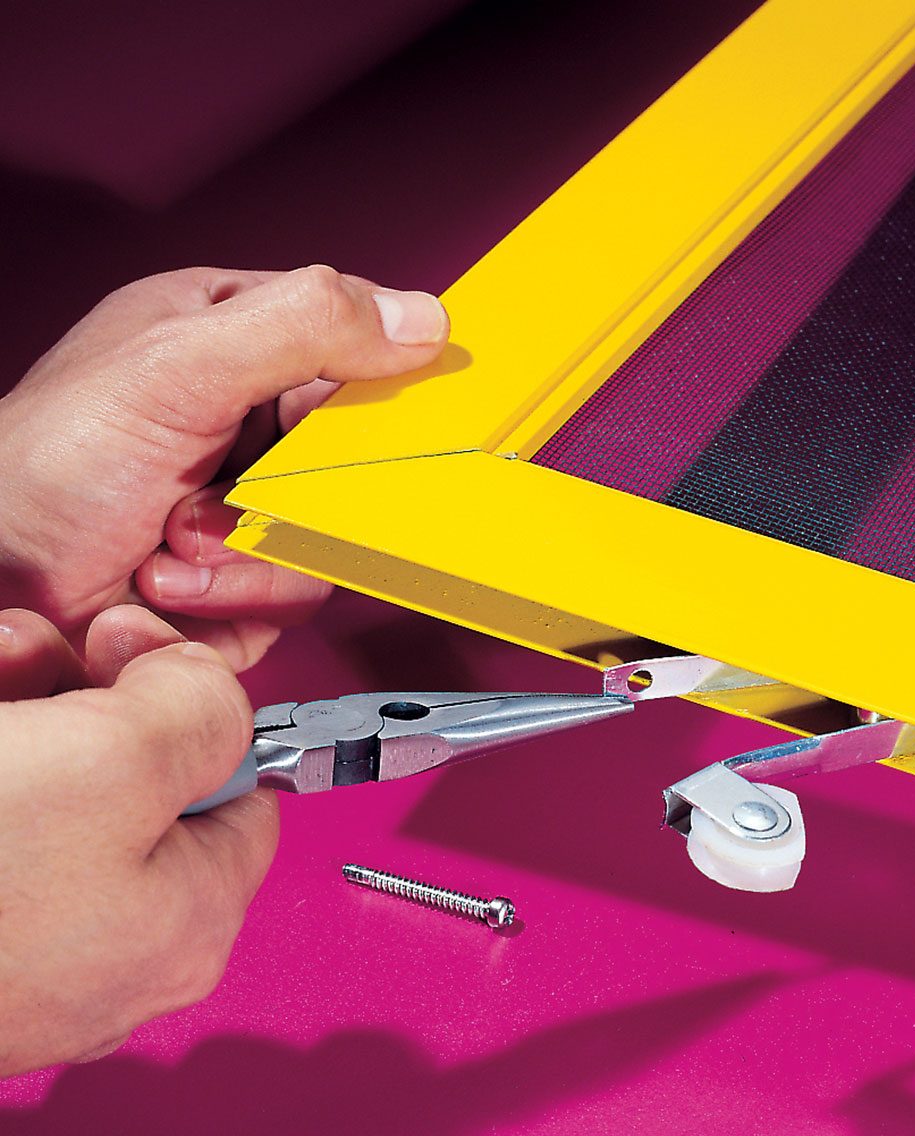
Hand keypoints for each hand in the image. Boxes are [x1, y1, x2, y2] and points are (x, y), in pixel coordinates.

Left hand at [0, 266, 448, 668]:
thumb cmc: (45, 466)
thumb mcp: (178, 367)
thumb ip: (302, 327)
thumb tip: (424, 318)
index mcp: (231, 337)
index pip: (352, 337)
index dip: (387, 371)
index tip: (399, 408)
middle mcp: (248, 419)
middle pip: (357, 444)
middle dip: (302, 482)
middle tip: (251, 485)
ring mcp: (254, 502)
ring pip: (335, 527)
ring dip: (255, 547)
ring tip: (176, 539)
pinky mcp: (253, 578)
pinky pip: (302, 589)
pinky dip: (240, 593)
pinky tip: (172, 580)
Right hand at [0, 604, 276, 1077]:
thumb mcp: (119, 756)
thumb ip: (201, 710)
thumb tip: (207, 691)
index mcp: (188, 921)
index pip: (243, 791)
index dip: (199, 707)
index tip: (139, 654)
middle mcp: (115, 950)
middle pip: (139, 779)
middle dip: (89, 691)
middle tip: (42, 644)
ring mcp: (24, 948)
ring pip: (55, 789)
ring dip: (26, 704)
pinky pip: (0, 825)